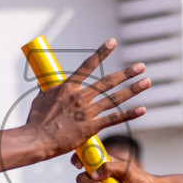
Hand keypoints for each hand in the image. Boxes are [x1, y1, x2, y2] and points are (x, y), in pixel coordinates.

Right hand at [26, 40, 149, 158]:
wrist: (36, 140)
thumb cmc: (35, 122)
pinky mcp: (91, 127)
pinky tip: (142, 109)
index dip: (101, 53)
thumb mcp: (39, 100)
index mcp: (68, 87)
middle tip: (141, 66)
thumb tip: (40, 82)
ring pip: (115, 98)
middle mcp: (80, 96)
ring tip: (147, 81)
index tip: (112, 42)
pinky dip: (130, 114)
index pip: (87, 65)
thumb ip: (45, 90)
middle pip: (108, 81)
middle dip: (127, 73)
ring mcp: (87, 112)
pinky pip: (114, 119)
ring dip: (133, 89)